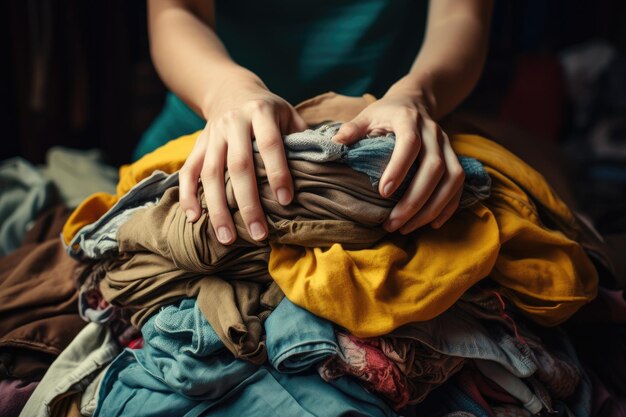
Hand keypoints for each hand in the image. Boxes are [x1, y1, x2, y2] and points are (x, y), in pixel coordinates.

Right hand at [179, 77, 306, 243]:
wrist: (231, 89)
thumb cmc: (269, 110)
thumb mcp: (289, 113)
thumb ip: (303, 136)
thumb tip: (328, 163)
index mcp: (261, 112)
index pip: (270, 144)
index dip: (278, 172)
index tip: (286, 201)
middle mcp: (234, 122)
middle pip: (238, 165)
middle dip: (248, 203)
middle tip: (258, 234)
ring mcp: (212, 134)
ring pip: (211, 173)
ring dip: (218, 208)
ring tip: (227, 238)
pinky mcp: (198, 145)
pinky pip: (189, 171)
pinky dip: (188, 195)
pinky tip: (194, 219)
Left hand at [332, 91, 464, 232]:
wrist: (415, 103)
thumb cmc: (386, 114)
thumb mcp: (368, 115)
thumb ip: (353, 128)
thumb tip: (336, 142)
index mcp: (409, 120)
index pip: (410, 144)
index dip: (399, 168)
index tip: (383, 193)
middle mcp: (433, 133)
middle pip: (434, 168)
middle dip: (415, 200)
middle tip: (393, 223)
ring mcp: (447, 146)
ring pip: (452, 179)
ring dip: (432, 208)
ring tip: (408, 227)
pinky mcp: (455, 158)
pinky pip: (459, 185)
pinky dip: (448, 206)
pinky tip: (431, 223)